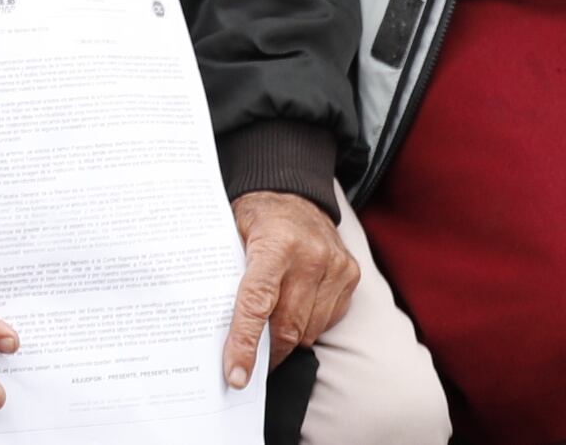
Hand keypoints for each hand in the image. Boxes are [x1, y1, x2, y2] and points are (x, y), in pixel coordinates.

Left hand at [224, 191, 357, 387]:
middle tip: (251, 366)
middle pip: (287, 325)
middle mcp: (310, 255)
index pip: (257, 304)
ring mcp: (335, 265)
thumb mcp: (231, 235)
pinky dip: (309, 325)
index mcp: (275, 243)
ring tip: (271, 338)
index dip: (245, 344)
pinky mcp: (350, 273)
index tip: (237, 376)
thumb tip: (215, 330)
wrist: (294, 190)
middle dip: (268, 353)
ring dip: (289, 341)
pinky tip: (295, 312)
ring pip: (309, 329)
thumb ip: (228, 277)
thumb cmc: (256, 217)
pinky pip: (328, 319)